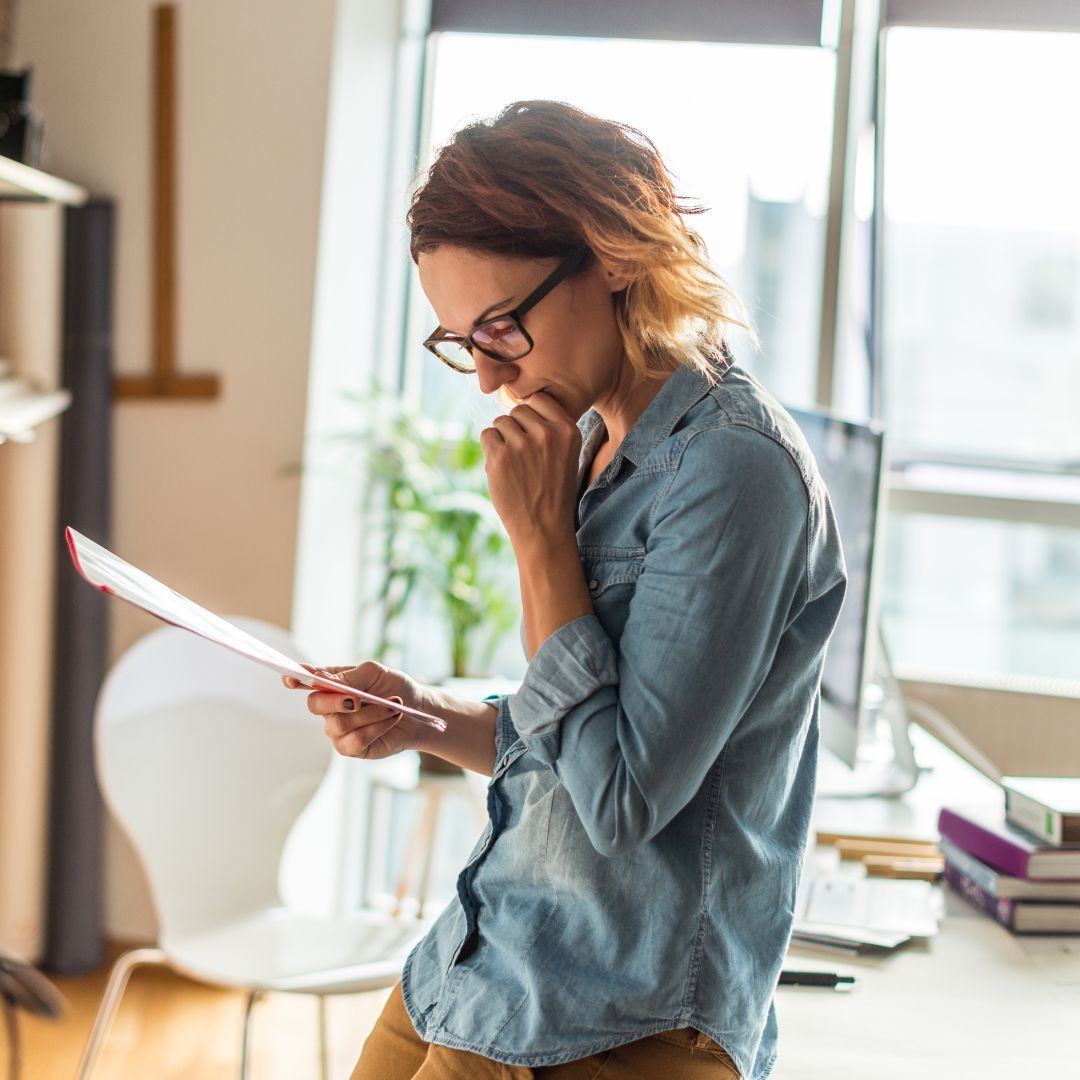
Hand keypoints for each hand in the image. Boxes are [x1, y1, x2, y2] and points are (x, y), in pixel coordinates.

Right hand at [283, 661, 429, 760]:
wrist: (419, 710)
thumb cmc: (395, 687)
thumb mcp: (376, 672)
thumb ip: (351, 675)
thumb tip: (326, 681)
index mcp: (332, 684)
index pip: (307, 680)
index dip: (294, 679)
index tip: (289, 678)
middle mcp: (330, 707)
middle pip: (315, 704)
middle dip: (335, 701)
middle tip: (358, 699)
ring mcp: (337, 729)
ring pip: (339, 724)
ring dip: (370, 714)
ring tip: (392, 706)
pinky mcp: (350, 748)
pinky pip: (355, 741)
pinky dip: (377, 728)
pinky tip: (392, 719)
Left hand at [480, 391, 580, 545]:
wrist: (543, 528)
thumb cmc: (553, 492)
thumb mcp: (566, 456)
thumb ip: (550, 429)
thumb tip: (520, 404)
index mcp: (568, 430)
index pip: (540, 399)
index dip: (531, 415)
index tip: (531, 434)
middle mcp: (547, 433)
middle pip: (518, 410)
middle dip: (515, 428)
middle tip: (521, 456)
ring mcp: (522, 444)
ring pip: (500, 422)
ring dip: (501, 440)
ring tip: (514, 465)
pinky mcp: (500, 456)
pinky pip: (486, 435)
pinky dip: (490, 451)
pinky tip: (502, 469)